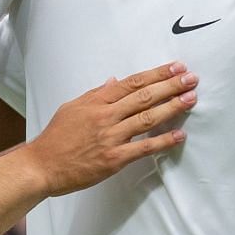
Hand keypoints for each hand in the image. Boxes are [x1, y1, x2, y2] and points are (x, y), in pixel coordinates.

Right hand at [20, 63, 195, 195]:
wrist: (42, 166)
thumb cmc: (56, 137)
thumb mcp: (73, 108)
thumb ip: (96, 94)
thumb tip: (114, 81)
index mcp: (96, 101)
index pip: (132, 82)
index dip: (156, 74)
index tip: (175, 67)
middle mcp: (105, 116)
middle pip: (144, 96)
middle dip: (171, 86)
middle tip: (191, 79)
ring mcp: (110, 137)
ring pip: (147, 118)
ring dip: (172, 107)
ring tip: (191, 99)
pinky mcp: (114, 159)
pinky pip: (144, 148)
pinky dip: (163, 141)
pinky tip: (179, 134)